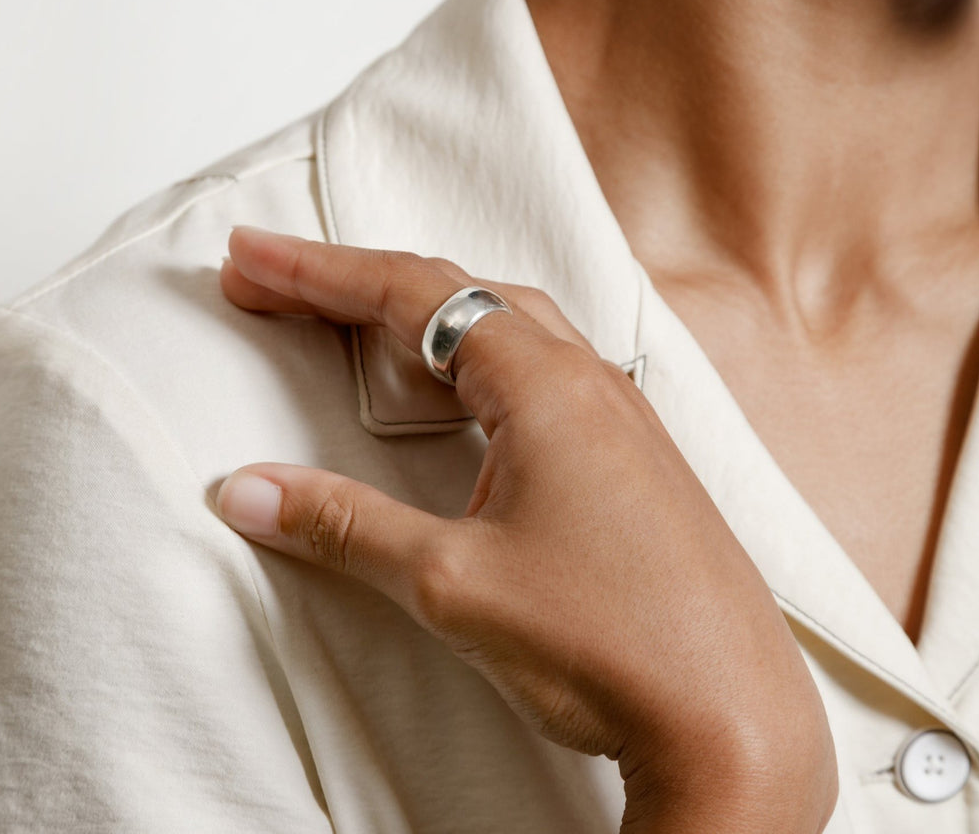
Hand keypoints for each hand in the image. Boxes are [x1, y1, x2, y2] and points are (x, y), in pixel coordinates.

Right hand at [218, 226, 836, 832]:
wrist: (732, 721)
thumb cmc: (611, 643)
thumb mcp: (451, 581)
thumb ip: (342, 525)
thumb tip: (246, 490)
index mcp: (546, 383)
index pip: (410, 292)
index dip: (317, 272)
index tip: (251, 257)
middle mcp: (587, 380)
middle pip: (454, 293)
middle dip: (355, 285)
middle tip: (277, 288)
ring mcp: (616, 415)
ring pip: (502, 328)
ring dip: (418, 319)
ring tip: (346, 326)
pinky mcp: (628, 457)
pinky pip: (538, 374)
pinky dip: (471, 364)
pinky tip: (453, 397)